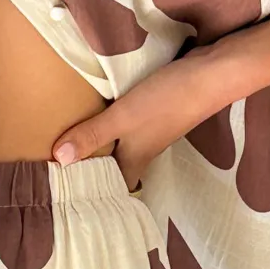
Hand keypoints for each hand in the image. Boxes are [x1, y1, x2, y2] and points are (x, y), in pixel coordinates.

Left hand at [51, 48, 239, 190]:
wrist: (211, 75)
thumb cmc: (167, 101)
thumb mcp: (124, 118)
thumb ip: (92, 135)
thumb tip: (58, 159)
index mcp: (135, 160)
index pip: (112, 188)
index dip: (92, 193)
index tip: (65, 192)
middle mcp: (143, 150)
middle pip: (113, 165)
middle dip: (91, 165)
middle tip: (57, 163)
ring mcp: (151, 130)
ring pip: (119, 143)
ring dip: (99, 142)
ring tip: (67, 136)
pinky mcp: (155, 110)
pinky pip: (127, 123)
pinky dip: (110, 121)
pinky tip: (95, 109)